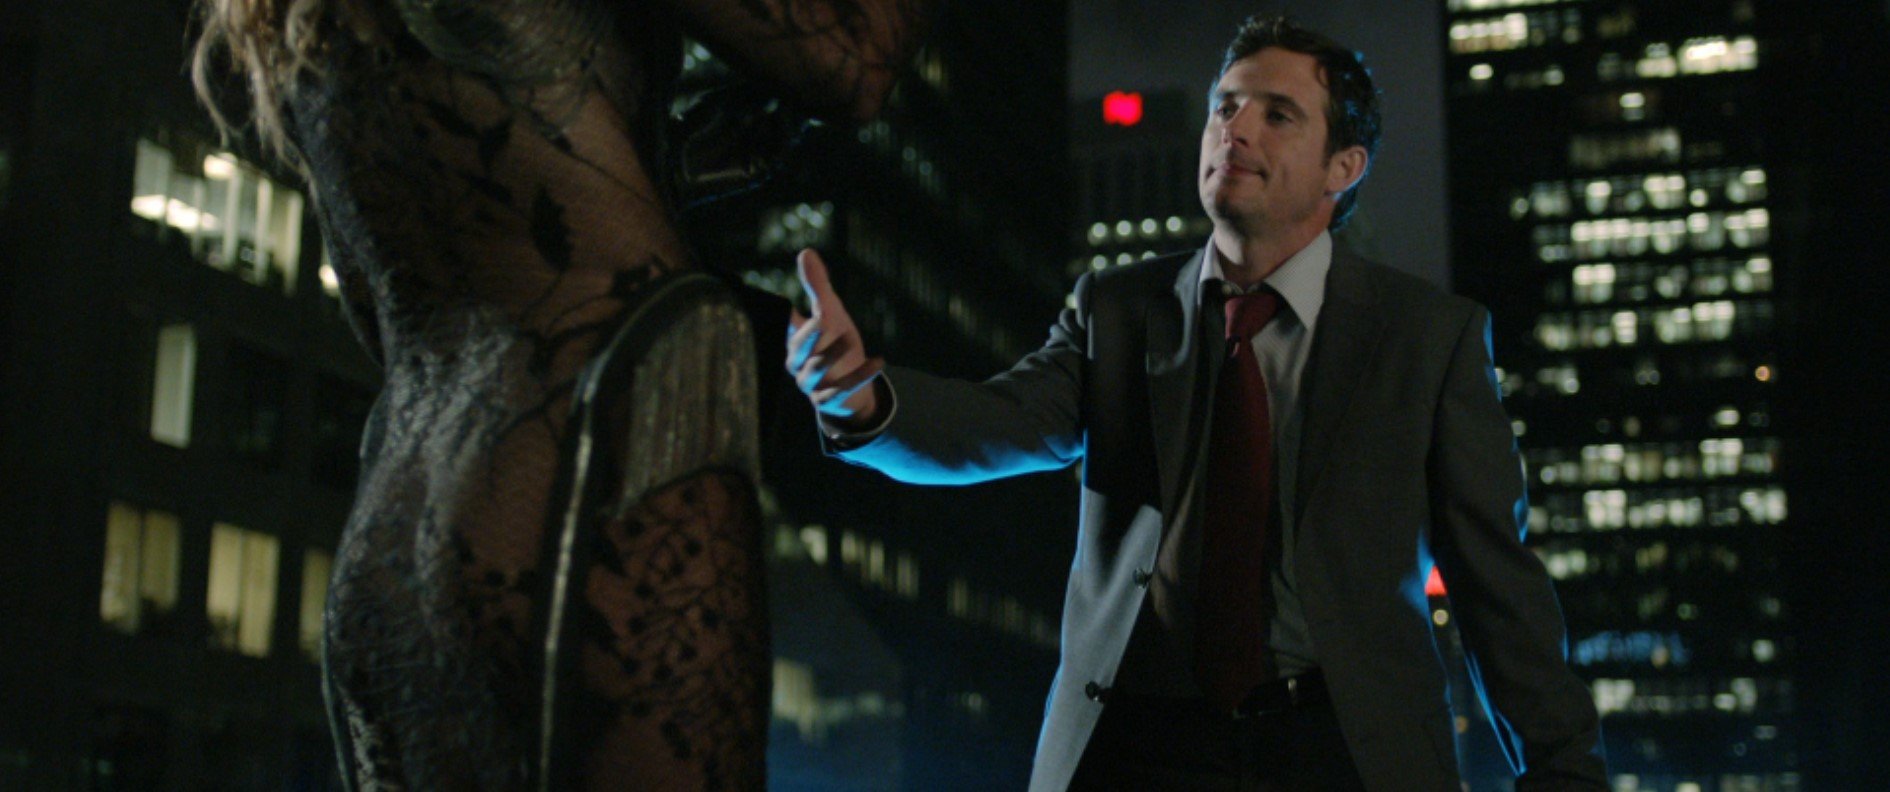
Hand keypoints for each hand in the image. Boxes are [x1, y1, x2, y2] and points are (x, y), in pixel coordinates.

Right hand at [786, 249, 884, 428]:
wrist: (851, 390)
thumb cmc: (836, 344)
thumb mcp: (831, 313)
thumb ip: (817, 286)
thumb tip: (806, 252)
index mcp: (796, 339)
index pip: (787, 325)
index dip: (787, 317)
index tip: (790, 305)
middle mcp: (798, 362)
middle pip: (798, 349)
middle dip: (809, 335)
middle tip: (822, 318)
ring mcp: (811, 383)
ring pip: (817, 369)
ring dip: (833, 354)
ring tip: (850, 339)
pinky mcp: (828, 400)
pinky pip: (842, 389)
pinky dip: (861, 376)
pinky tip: (879, 361)